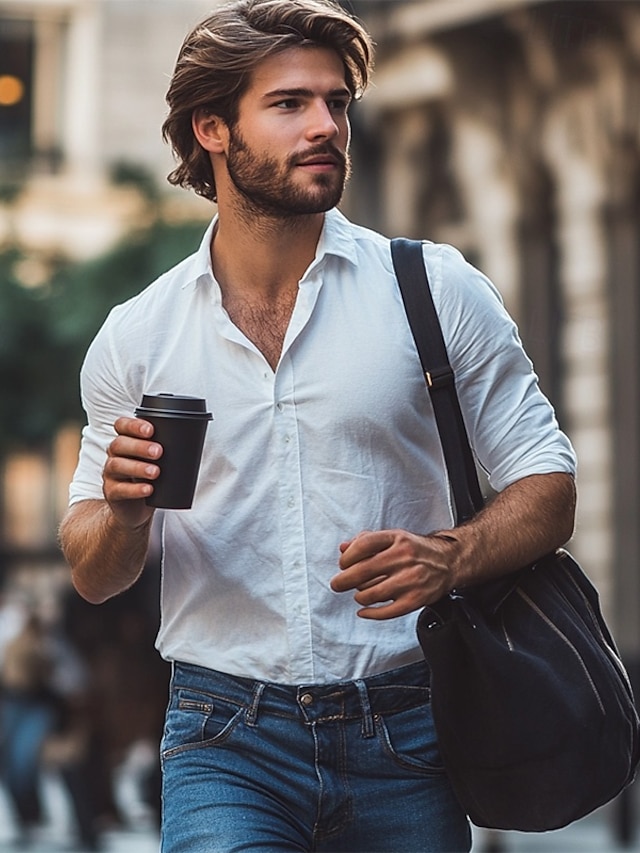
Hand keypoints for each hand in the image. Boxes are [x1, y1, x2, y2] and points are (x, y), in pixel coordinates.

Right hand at [102, 417, 161, 528]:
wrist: (136, 508)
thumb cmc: (150, 478)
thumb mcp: (157, 460)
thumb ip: (166, 447)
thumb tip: (195, 438)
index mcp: (125, 441)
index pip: (122, 425)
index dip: (133, 425)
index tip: (151, 430)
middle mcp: (115, 455)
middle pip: (119, 444)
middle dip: (139, 447)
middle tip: (159, 451)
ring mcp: (111, 474)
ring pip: (117, 465)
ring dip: (138, 467)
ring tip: (156, 472)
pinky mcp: (112, 493)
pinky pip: (120, 489)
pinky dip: (135, 489)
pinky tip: (148, 489)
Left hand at [330, 529, 458, 619]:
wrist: (449, 562)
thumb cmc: (416, 550)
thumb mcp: (393, 538)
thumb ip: (366, 541)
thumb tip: (343, 548)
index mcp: (396, 539)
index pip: (363, 545)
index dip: (347, 557)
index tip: (343, 564)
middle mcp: (404, 557)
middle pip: (363, 571)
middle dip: (343, 581)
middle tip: (337, 584)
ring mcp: (410, 580)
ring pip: (371, 594)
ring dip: (359, 596)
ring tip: (361, 593)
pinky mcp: (416, 600)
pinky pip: (386, 612)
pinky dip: (370, 614)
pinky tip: (364, 611)